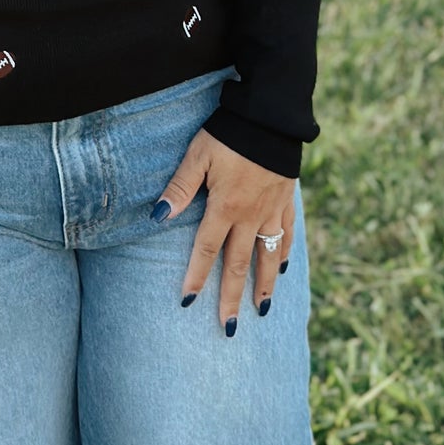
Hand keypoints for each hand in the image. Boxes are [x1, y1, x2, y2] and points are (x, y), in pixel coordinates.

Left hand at [152, 127, 294, 332]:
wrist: (270, 116)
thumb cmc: (228, 133)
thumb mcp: (198, 156)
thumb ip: (180, 187)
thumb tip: (158, 216)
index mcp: (225, 207)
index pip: (206, 250)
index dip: (196, 276)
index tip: (188, 303)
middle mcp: (250, 215)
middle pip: (238, 263)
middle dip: (231, 297)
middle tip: (227, 328)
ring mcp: (271, 209)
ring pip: (267, 256)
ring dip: (263, 284)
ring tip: (261, 310)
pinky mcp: (286, 199)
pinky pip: (285, 233)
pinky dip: (282, 251)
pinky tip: (281, 266)